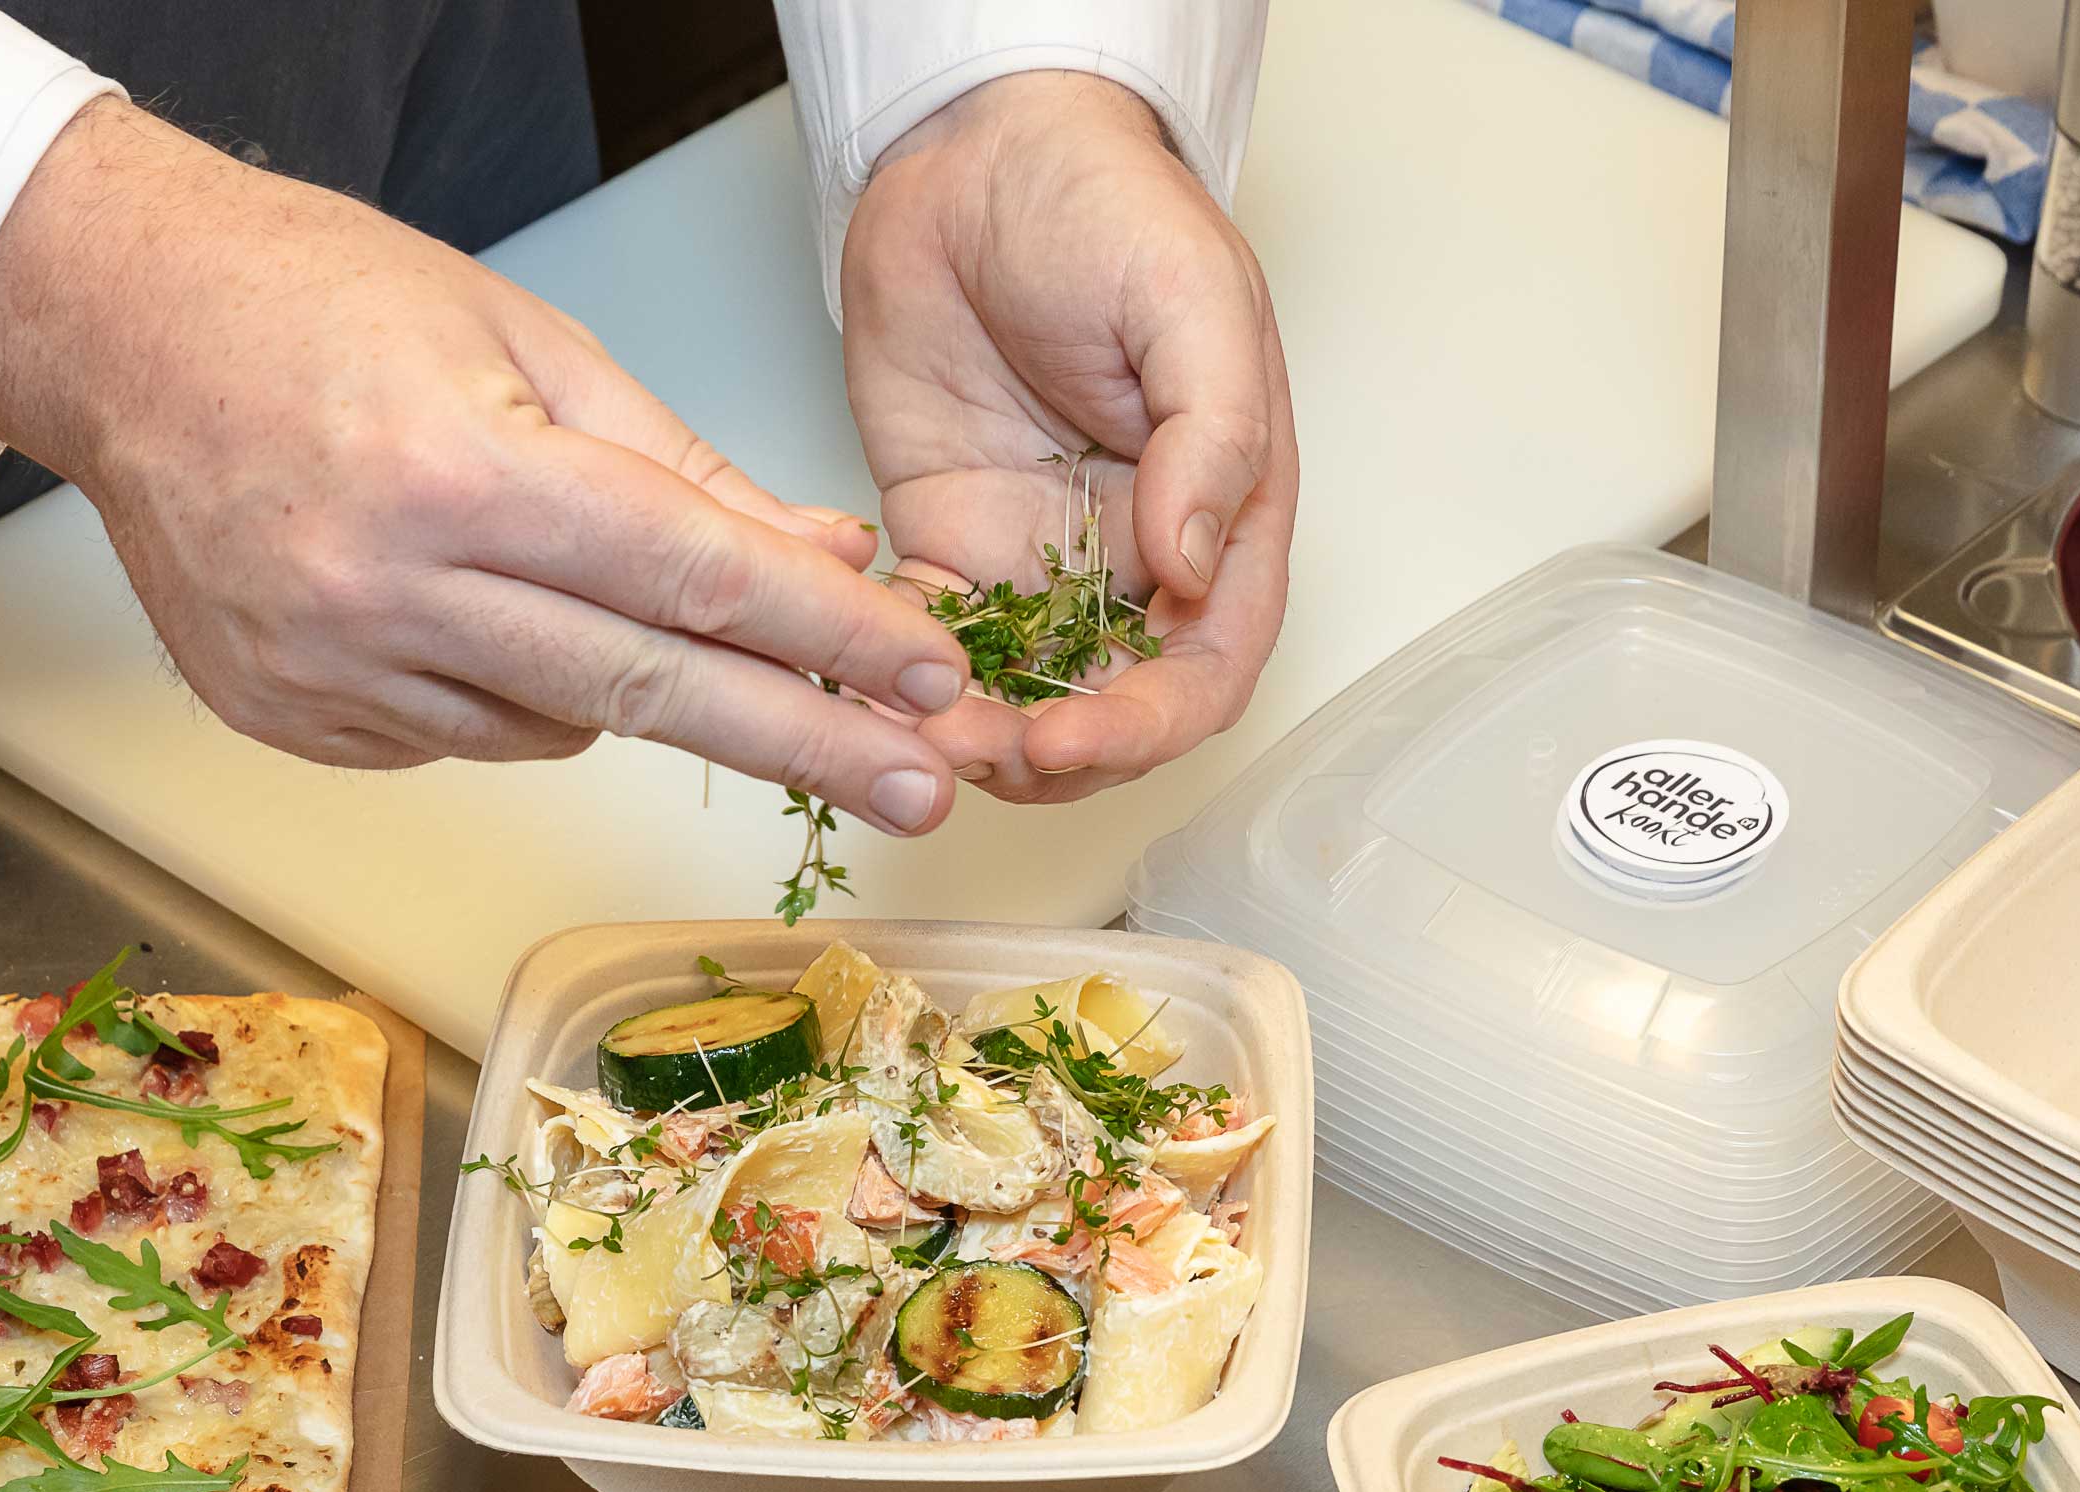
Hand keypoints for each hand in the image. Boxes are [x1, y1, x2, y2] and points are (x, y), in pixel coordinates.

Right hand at [0, 97, 971, 834]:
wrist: (121, 330)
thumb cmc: (322, 303)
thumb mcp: (533, 346)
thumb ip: (689, 474)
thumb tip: (830, 561)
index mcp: (458, 472)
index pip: (694, 579)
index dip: (831, 638)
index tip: (928, 679)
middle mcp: (386, 588)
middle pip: (650, 690)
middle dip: (807, 744)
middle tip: (922, 792)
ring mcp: (329, 672)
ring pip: (562, 725)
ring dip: (630, 684)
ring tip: (572, 583)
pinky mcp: (292, 722)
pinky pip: (467, 738)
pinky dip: (514, 691)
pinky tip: (470, 609)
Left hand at [841, 71, 1296, 803]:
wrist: (976, 150)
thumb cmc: (1110, 209)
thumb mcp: (1192, 304)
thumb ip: (1214, 437)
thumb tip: (1192, 562)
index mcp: (1222, 519)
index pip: (1205, 670)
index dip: (1144, 727)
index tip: (1070, 738)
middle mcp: (1135, 559)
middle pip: (1109, 708)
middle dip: (1048, 755)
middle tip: (973, 752)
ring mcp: (1038, 557)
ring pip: (1016, 696)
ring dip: (970, 733)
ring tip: (910, 731)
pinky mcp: (947, 541)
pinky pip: (927, 640)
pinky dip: (897, 679)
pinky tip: (857, 681)